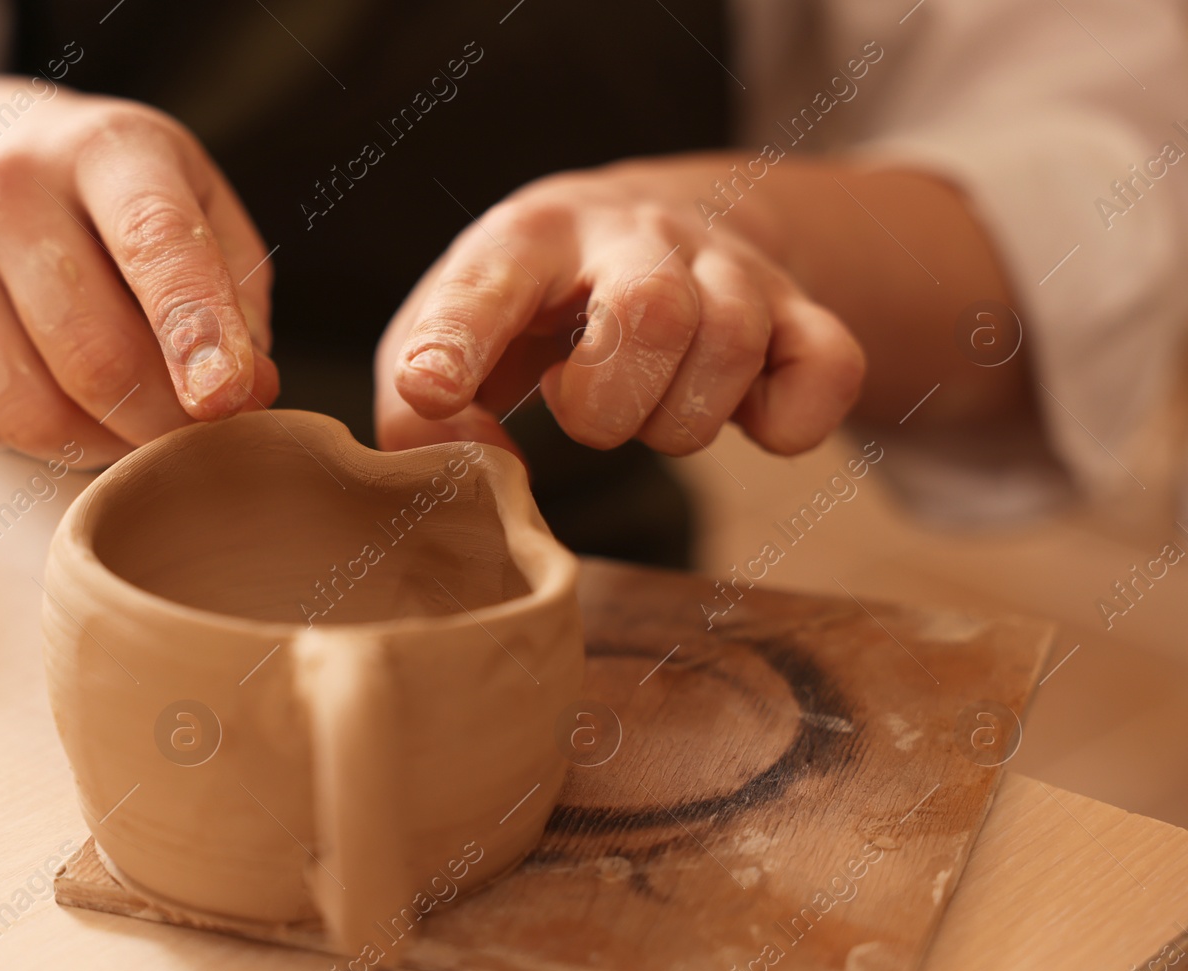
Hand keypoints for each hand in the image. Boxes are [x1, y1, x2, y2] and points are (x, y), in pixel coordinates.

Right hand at [0, 92, 278, 464]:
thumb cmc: (120, 206)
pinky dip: (29, 438)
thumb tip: (246, 394)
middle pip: (92, 355)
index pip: (155, 243)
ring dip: (97, 445)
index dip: (195, 331)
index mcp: (105, 150)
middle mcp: (5, 184)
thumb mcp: (199, 213)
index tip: (225, 402)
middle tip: (189, 432)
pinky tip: (48, 388)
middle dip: (160, 423)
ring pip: (30, 411)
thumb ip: (237, 301)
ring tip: (123, 416)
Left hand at [375, 160, 863, 457]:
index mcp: (530, 237)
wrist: (651, 221)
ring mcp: (730, 269)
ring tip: (646, 406)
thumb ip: (415, 414)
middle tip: (580, 407)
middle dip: (607, 403)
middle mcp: (637, 236)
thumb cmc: (530, 300)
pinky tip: (743, 414)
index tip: (432, 391)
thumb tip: (480, 474)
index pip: (491, 281)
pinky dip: (788, 422)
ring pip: (733, 349)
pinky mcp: (800, 312)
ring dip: (680, 422)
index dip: (459, 339)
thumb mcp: (447, 333)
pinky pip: (828, 373)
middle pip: (650, 314)